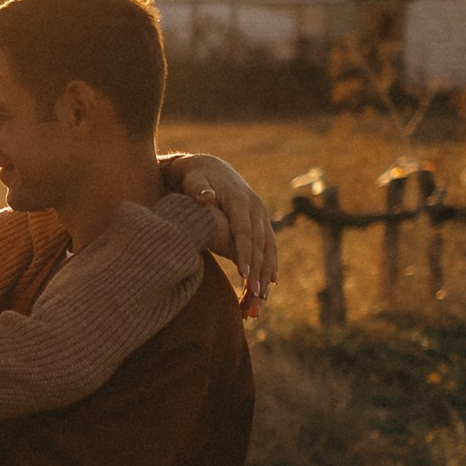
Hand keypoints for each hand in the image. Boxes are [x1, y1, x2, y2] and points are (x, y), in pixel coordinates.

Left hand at [172, 154, 277, 308]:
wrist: (211, 168)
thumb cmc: (197, 177)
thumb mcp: (194, 180)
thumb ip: (198, 189)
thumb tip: (206, 196)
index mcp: (240, 201)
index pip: (244, 231)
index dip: (245, 253)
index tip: (244, 274)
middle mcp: (255, 208)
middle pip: (260, 243)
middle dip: (259, 269)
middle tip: (257, 295)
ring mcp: (261, 215)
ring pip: (269, 247)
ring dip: (267, 272)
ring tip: (263, 297)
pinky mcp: (261, 221)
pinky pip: (269, 245)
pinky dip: (271, 264)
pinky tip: (270, 284)